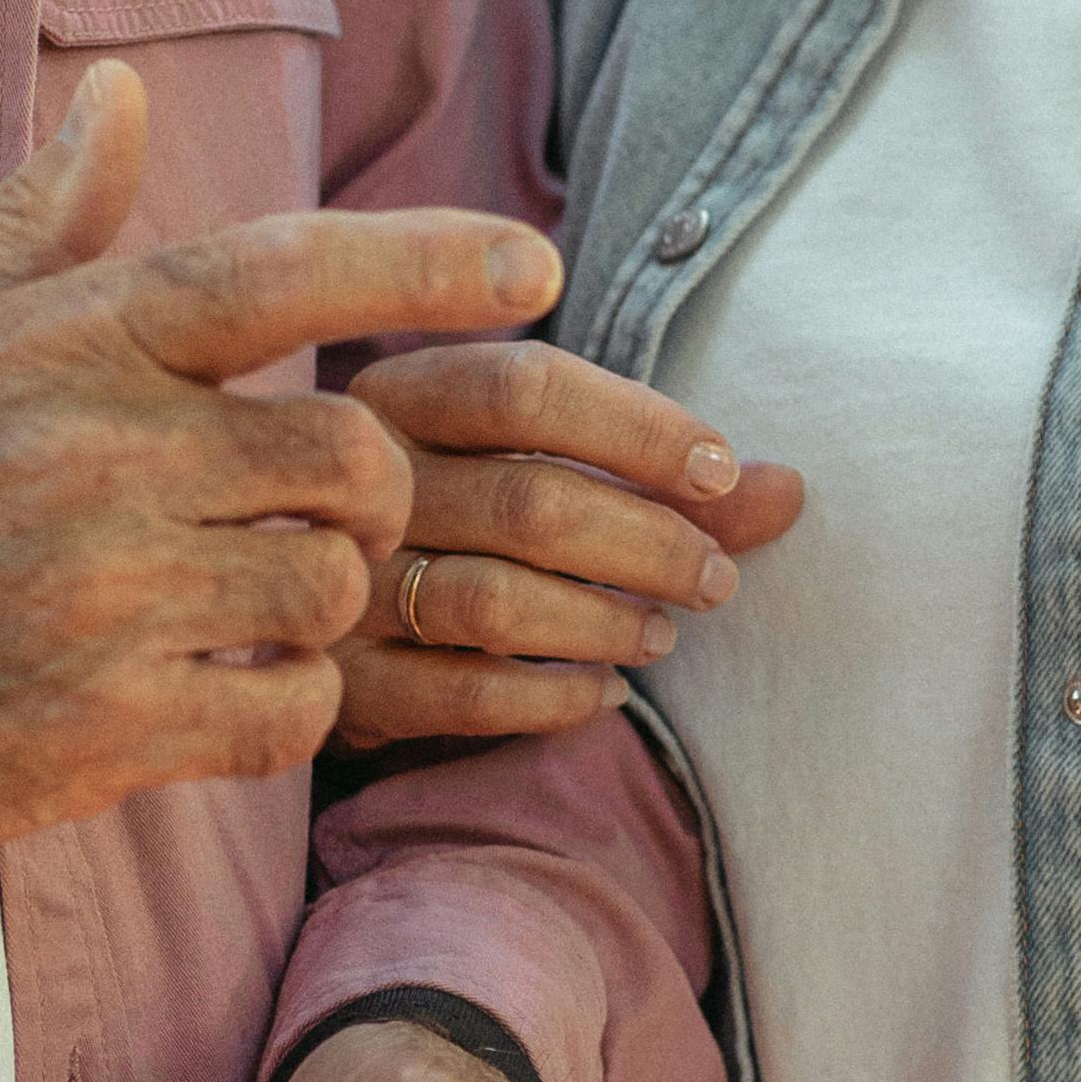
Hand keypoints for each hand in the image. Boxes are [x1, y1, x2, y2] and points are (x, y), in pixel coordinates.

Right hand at [0, 65, 560, 855]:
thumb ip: (43, 215)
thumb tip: (119, 92)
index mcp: (66, 343)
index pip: (284, 274)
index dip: (427, 264)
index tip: (533, 265)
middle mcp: (98, 458)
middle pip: (351, 454)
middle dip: (370, 488)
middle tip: (325, 511)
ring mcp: (106, 599)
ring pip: (332, 587)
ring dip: (324, 601)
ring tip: (249, 604)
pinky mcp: (108, 728)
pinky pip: (289, 712)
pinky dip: (288, 706)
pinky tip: (225, 692)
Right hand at [337, 346, 804, 743]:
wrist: (292, 601)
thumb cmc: (453, 519)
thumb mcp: (534, 463)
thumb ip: (657, 476)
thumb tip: (788, 489)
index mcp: (400, 394)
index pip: (527, 385)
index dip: (640, 428)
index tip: (722, 471)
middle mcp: (359, 482)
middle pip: (528, 498)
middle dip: (649, 542)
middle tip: (715, 578)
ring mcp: (340, 584)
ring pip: (495, 601)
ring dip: (606, 622)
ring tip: (661, 634)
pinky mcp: (343, 683)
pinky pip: (464, 694)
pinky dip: (554, 696)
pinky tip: (604, 693)